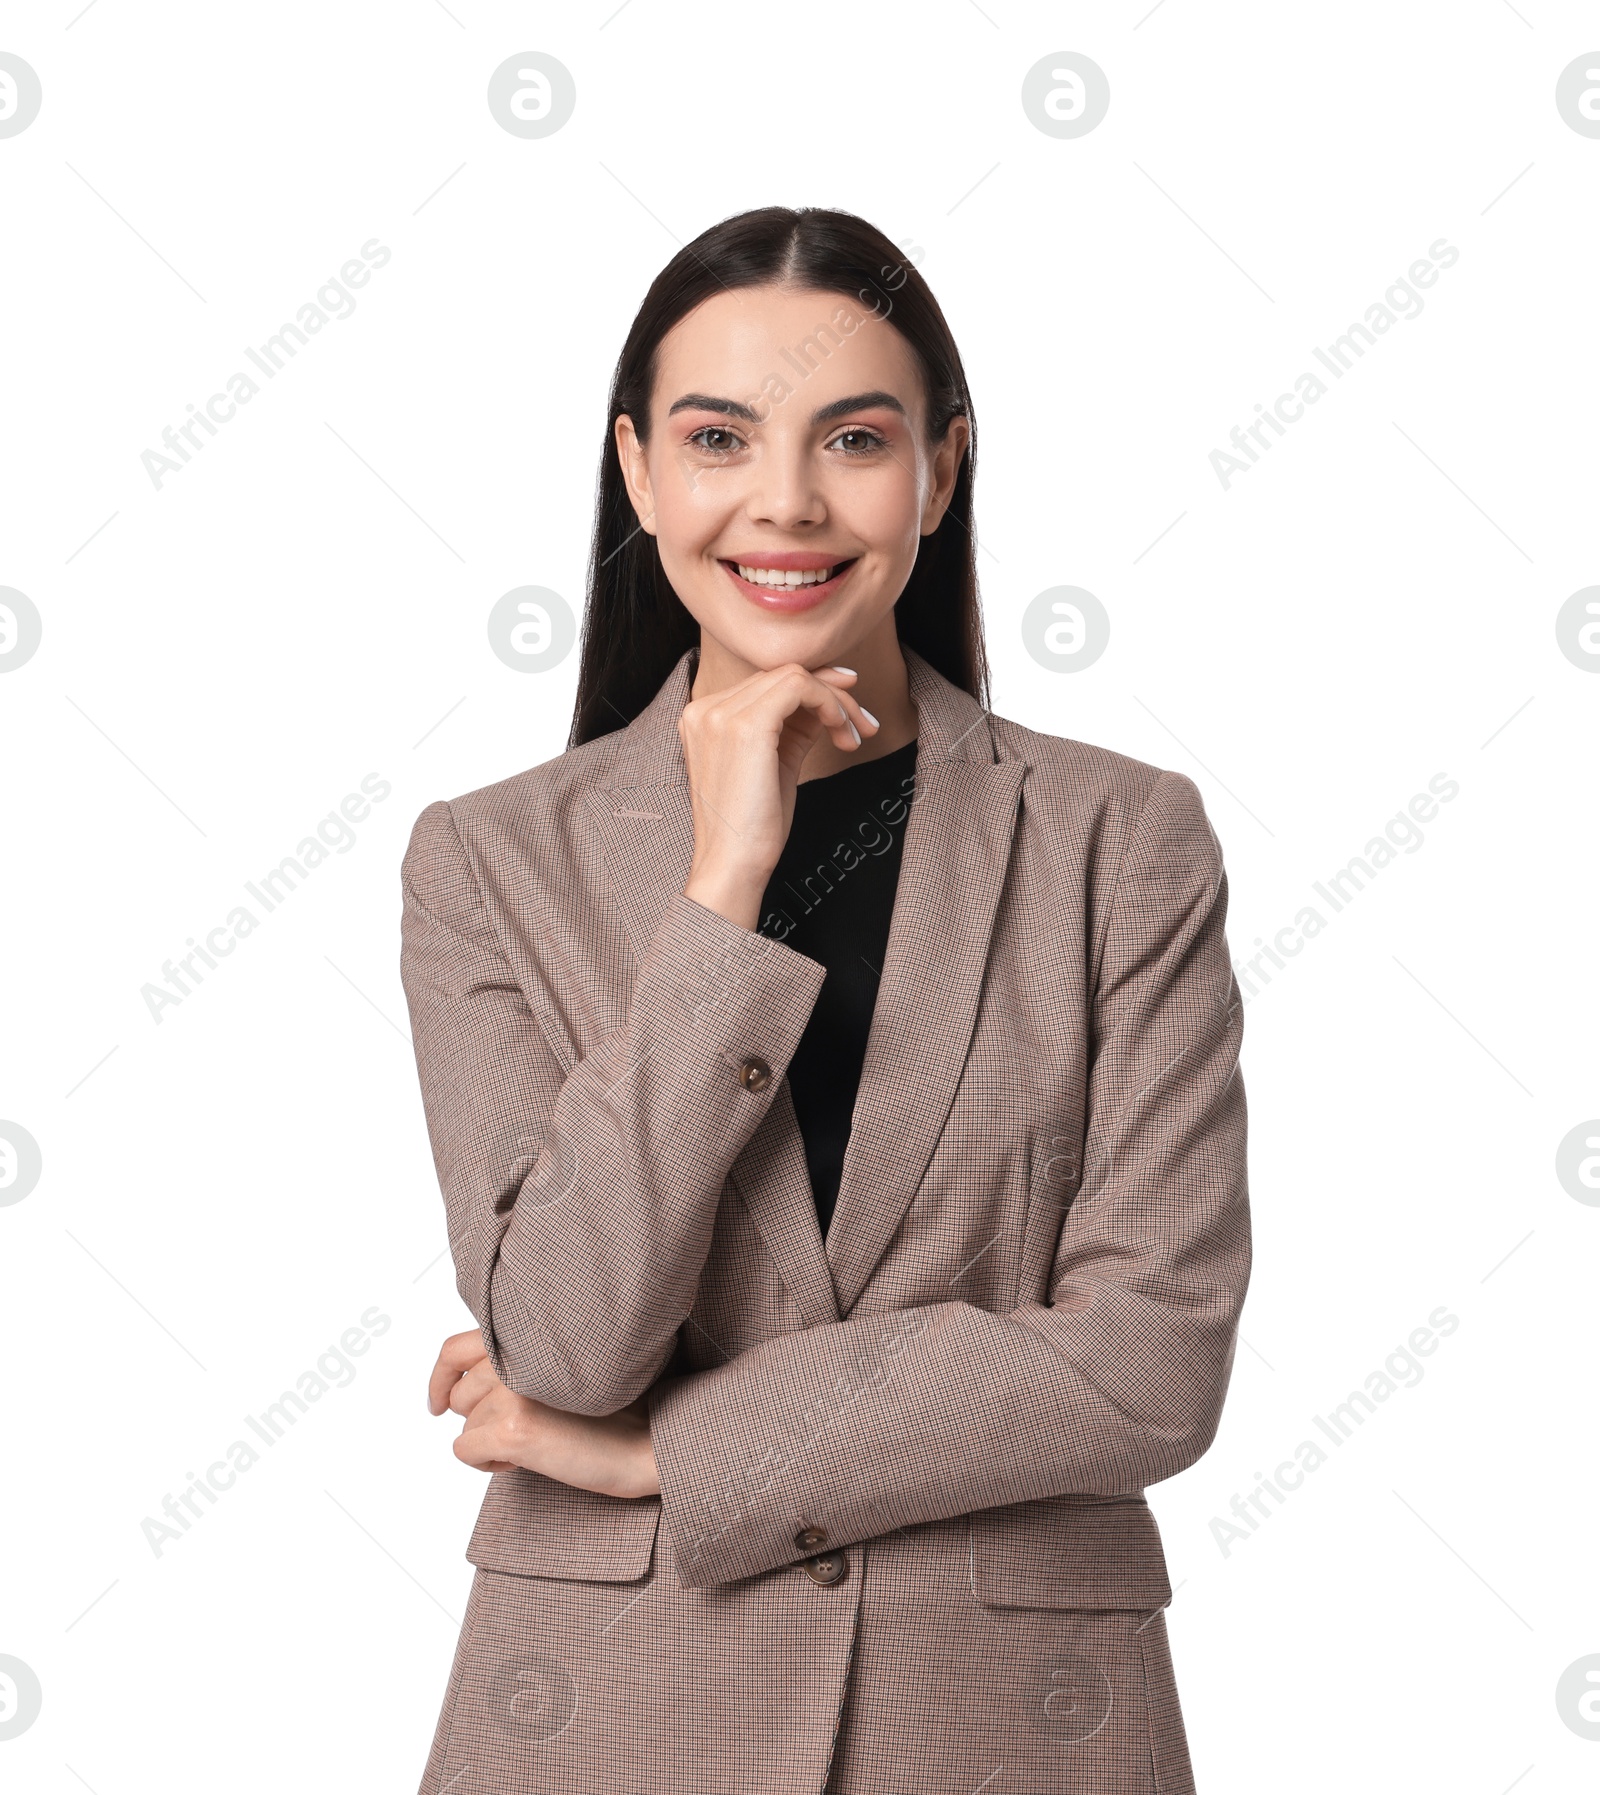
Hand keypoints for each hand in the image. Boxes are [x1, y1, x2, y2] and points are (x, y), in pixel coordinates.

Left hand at [427, 1329, 660, 1499]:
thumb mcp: (563, 1368)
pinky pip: (465, 1451)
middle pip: (459, 1394)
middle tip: (521, 1429)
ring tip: (535, 1440)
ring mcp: (512, 1390)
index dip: (441, 1376)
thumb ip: (522, 1361)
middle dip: (481, 1418)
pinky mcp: (513, 1429)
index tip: (438, 1399)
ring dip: (490, 1440)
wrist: (648, 1441)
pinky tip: (524, 1460)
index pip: (456, 1348)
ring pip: (465, 1424)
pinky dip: (488, 1463)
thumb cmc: (618, 1407)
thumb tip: (470, 1384)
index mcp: (527, 1335)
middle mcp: (516, 1356)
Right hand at [679, 661, 878, 929]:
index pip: (766, 683)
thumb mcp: (775, 764)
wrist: (734, 865)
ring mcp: (721, 714)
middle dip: (833, 695)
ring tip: (854, 737)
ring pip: (794, 677)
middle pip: (781, 675)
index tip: (848, 706)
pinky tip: (842, 733)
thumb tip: (828, 700)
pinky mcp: (746, 725)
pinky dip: (830, 704)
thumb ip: (793, 727)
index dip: (814, 688)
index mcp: (704, 718)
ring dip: (836, 703)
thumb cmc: (754, 827)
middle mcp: (705, 709)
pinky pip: (800, 687)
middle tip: (864, 725)